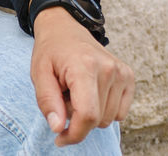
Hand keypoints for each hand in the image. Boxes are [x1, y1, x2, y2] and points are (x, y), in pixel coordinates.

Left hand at [30, 5, 134, 145]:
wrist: (65, 28)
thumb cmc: (50, 51)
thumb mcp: (38, 74)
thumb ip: (47, 101)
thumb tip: (58, 128)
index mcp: (85, 67)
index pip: (88, 115)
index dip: (74, 134)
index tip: (60, 138)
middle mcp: (109, 69)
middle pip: (97, 120)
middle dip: (77, 119)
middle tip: (64, 97)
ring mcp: (122, 72)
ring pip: (108, 119)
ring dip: (90, 113)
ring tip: (76, 92)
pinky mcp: (129, 76)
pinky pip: (120, 113)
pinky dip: (104, 110)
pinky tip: (91, 92)